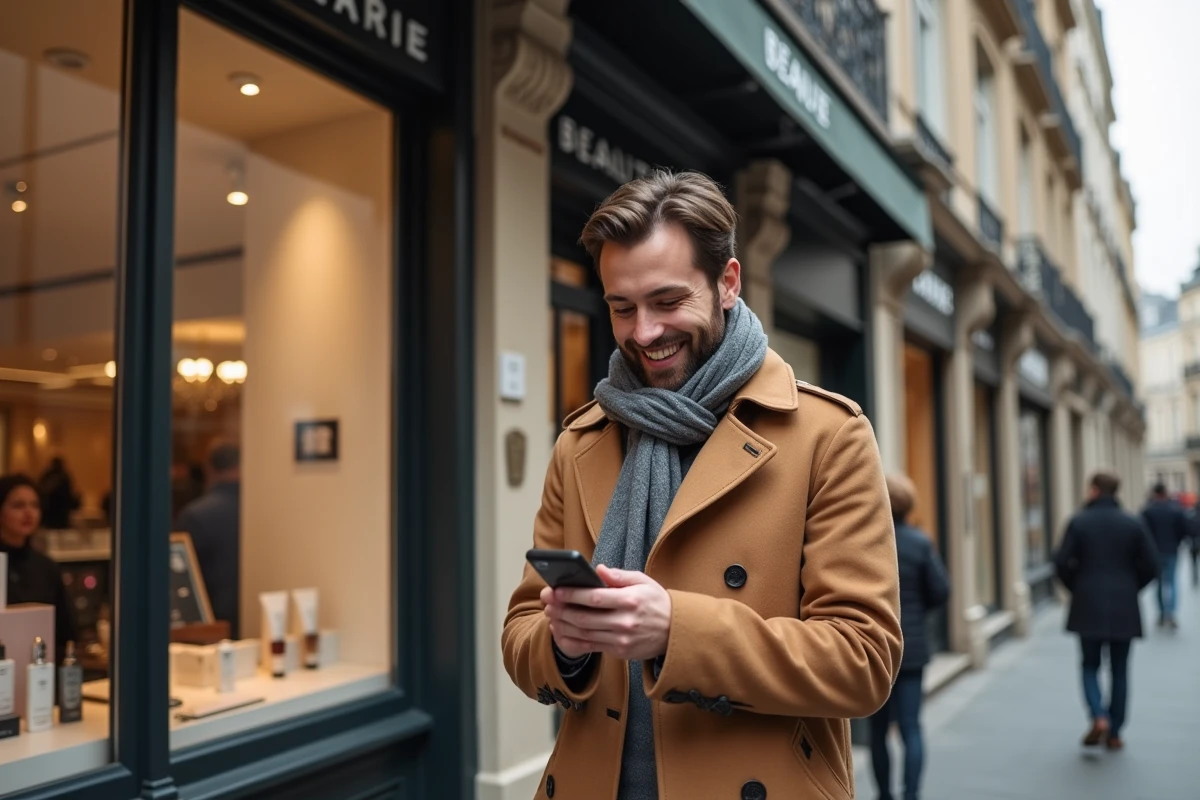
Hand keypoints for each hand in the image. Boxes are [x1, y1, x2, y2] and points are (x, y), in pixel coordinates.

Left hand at [542, 566, 671, 661]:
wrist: (676, 632)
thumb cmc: (656, 602)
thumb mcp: (643, 581)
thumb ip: (619, 576)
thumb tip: (598, 570)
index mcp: (631, 600)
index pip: (595, 597)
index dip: (572, 594)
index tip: (556, 590)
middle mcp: (625, 622)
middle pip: (585, 617)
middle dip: (561, 609)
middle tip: (547, 602)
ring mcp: (622, 640)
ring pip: (584, 634)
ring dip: (563, 624)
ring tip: (550, 615)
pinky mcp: (619, 652)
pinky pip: (590, 647)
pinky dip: (572, 640)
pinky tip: (561, 632)